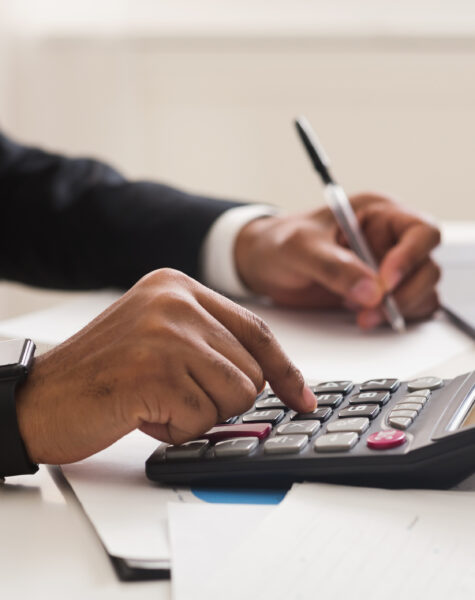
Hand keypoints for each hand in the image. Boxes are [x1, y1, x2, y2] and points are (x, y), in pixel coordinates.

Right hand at [15, 269, 315, 464]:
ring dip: (199, 413)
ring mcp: (165, 333)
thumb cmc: (103, 374)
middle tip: (174, 394)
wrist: (40, 398)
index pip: (256, 329)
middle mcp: (175, 301)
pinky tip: (141, 411)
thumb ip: (211, 343)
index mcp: (178, 286)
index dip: (284, 369)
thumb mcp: (160, 337)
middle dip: (221, 398)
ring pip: (236, 396)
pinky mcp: (155, 371)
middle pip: (251, 369)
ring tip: (155, 399)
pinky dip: (176, 428)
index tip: (300, 396)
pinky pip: (202, 419)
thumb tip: (272, 378)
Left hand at [235, 193, 440, 328]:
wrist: (261, 266)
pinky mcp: (377, 294)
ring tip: (362, 316)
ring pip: (421, 291)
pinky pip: (404, 308)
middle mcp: (388, 240)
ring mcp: (385, 269)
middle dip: (405, 291)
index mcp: (377, 214)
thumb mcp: (299, 247)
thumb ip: (333, 266)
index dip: (411, 256)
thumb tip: (371, 291)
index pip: (420, 230)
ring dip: (400, 309)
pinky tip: (362, 318)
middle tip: (372, 308)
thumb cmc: (278, 243)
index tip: (385, 281)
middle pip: (426, 266)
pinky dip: (392, 318)